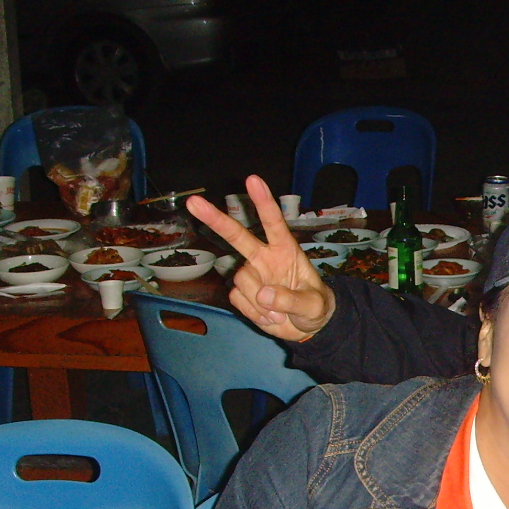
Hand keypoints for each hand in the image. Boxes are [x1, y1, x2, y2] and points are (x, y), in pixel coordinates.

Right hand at [186, 175, 336, 341]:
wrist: (306, 328)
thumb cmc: (315, 308)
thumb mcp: (313, 306)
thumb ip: (291, 300)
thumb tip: (263, 294)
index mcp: (286, 250)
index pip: (273, 223)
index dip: (263, 202)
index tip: (252, 180)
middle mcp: (264, 257)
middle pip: (237, 235)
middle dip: (215, 219)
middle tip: (193, 203)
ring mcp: (252, 275)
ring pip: (241, 280)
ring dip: (258, 301)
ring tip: (278, 313)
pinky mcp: (242, 293)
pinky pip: (237, 298)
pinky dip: (253, 312)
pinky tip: (268, 316)